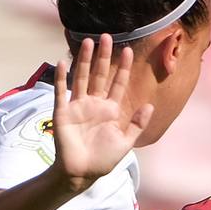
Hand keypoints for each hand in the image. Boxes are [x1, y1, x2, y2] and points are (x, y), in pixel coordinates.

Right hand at [50, 35, 154, 191]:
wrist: (81, 173)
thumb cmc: (103, 160)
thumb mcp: (125, 142)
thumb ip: (137, 124)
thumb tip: (149, 105)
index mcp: (110, 110)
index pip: (118, 84)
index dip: (123, 68)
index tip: (129, 51)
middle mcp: (94, 104)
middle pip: (100, 75)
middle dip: (104, 56)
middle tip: (107, 36)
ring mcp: (77, 106)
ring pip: (82, 77)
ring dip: (84, 60)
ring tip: (89, 42)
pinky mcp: (63, 111)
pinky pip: (61, 91)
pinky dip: (61, 77)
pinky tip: (63, 61)